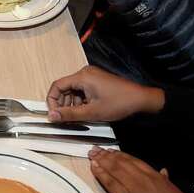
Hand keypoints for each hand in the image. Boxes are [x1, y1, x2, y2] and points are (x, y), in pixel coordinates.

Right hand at [47, 66, 164, 122]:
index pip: (57, 86)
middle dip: (62, 104)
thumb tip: (52, 116)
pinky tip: (85, 112)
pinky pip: (81, 91)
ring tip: (77, 117)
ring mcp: (92, 76)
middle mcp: (85, 73)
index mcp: (82, 77)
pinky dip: (80, 102)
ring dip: (71, 104)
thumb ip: (69, 114)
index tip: (54, 114)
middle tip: (64, 118)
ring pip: (73, 91)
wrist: (141, 100)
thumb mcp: (92, 112)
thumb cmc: (120, 102)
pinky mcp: (97, 81)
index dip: (52, 101)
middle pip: (64, 88)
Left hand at [88, 147, 193, 192]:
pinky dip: (101, 175)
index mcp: (155, 175)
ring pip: (114, 170)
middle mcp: (143, 178)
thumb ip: (164, 179)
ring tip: (93, 155)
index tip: (111, 151)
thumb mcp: (174, 190)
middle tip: (96, 149)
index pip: (133, 160)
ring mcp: (134, 189)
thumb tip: (162, 172)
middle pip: (121, 163)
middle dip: (107, 155)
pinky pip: (111, 185)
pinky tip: (95, 168)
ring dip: (101, 161)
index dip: (120, 155)